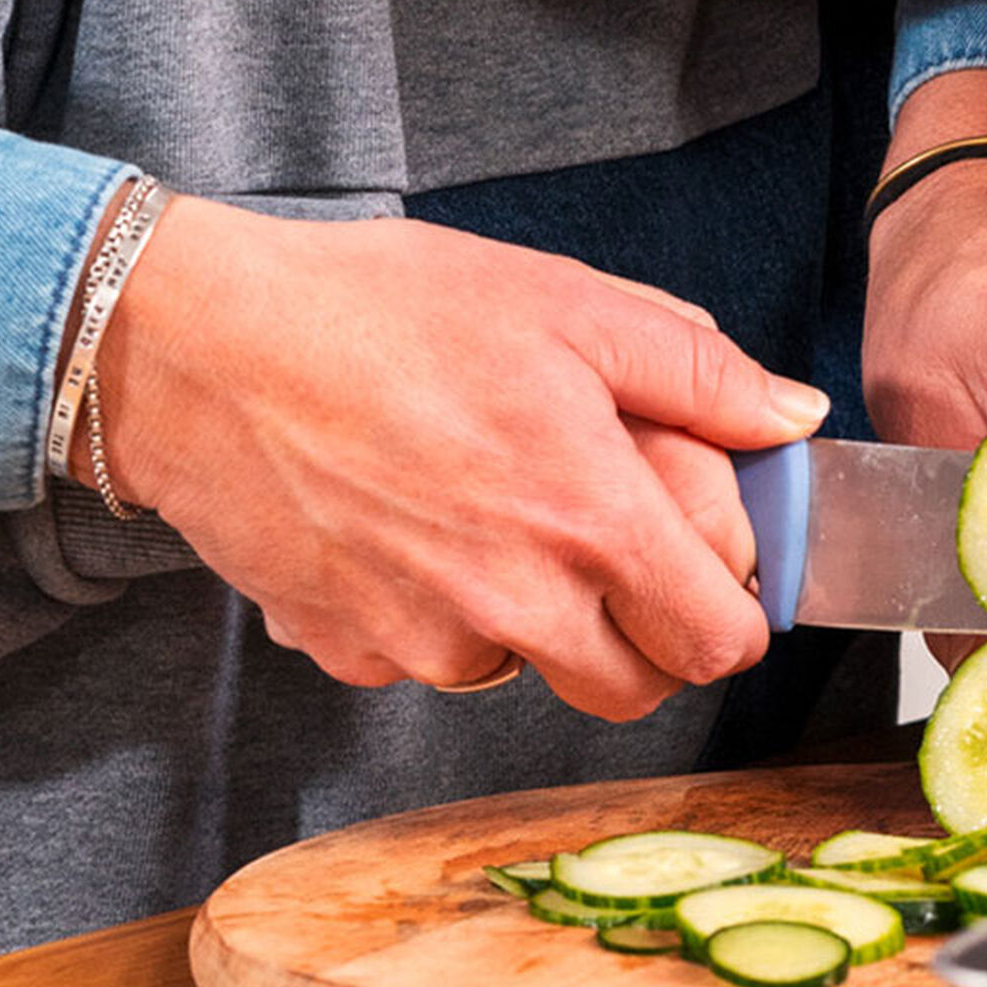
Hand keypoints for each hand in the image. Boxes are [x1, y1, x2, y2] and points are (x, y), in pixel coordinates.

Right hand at [90, 199, 822, 720]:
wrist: (198, 345)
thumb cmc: (374, 307)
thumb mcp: (560, 298)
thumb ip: (694, 368)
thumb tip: (789, 417)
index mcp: (586, 515)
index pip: (718, 640)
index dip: (730, 607)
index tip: (707, 567)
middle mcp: (515, 601)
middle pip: (634, 688)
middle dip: (643, 632)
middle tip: (606, 545)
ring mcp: (426, 640)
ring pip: (526, 674)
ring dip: (531, 620)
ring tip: (482, 506)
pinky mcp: (351, 652)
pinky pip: (426, 659)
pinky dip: (432, 613)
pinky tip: (401, 522)